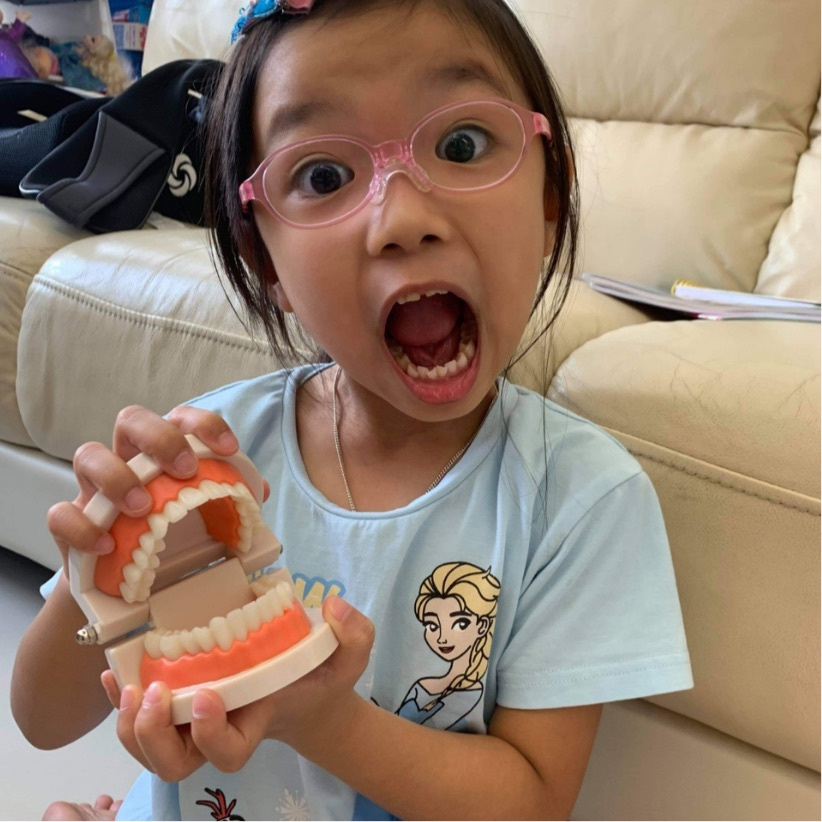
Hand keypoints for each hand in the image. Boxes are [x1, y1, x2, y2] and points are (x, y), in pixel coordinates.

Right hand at [47, 405, 258, 573]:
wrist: (124, 582)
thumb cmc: (170, 534)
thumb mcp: (206, 516)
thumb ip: (232, 499)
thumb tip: (259, 490)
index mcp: (163, 451)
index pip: (180, 417)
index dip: (203, 424)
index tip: (229, 448)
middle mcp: (126, 458)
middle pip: (131, 420)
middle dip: (159, 438)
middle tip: (184, 470)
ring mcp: (93, 488)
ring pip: (88, 455)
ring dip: (118, 477)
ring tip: (144, 507)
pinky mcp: (70, 523)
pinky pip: (61, 513)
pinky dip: (81, 526)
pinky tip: (107, 544)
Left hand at [101, 596, 373, 780]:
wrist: (302, 693)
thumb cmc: (320, 678)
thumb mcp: (349, 656)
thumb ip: (355, 634)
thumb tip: (334, 605)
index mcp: (255, 722)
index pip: (227, 753)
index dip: (209, 734)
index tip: (208, 693)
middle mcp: (218, 730)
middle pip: (174, 763)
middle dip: (155, 737)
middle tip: (156, 693)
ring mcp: (192, 722)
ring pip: (148, 749)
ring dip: (130, 725)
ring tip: (130, 686)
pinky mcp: (178, 703)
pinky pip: (139, 717)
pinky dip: (120, 702)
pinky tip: (116, 675)